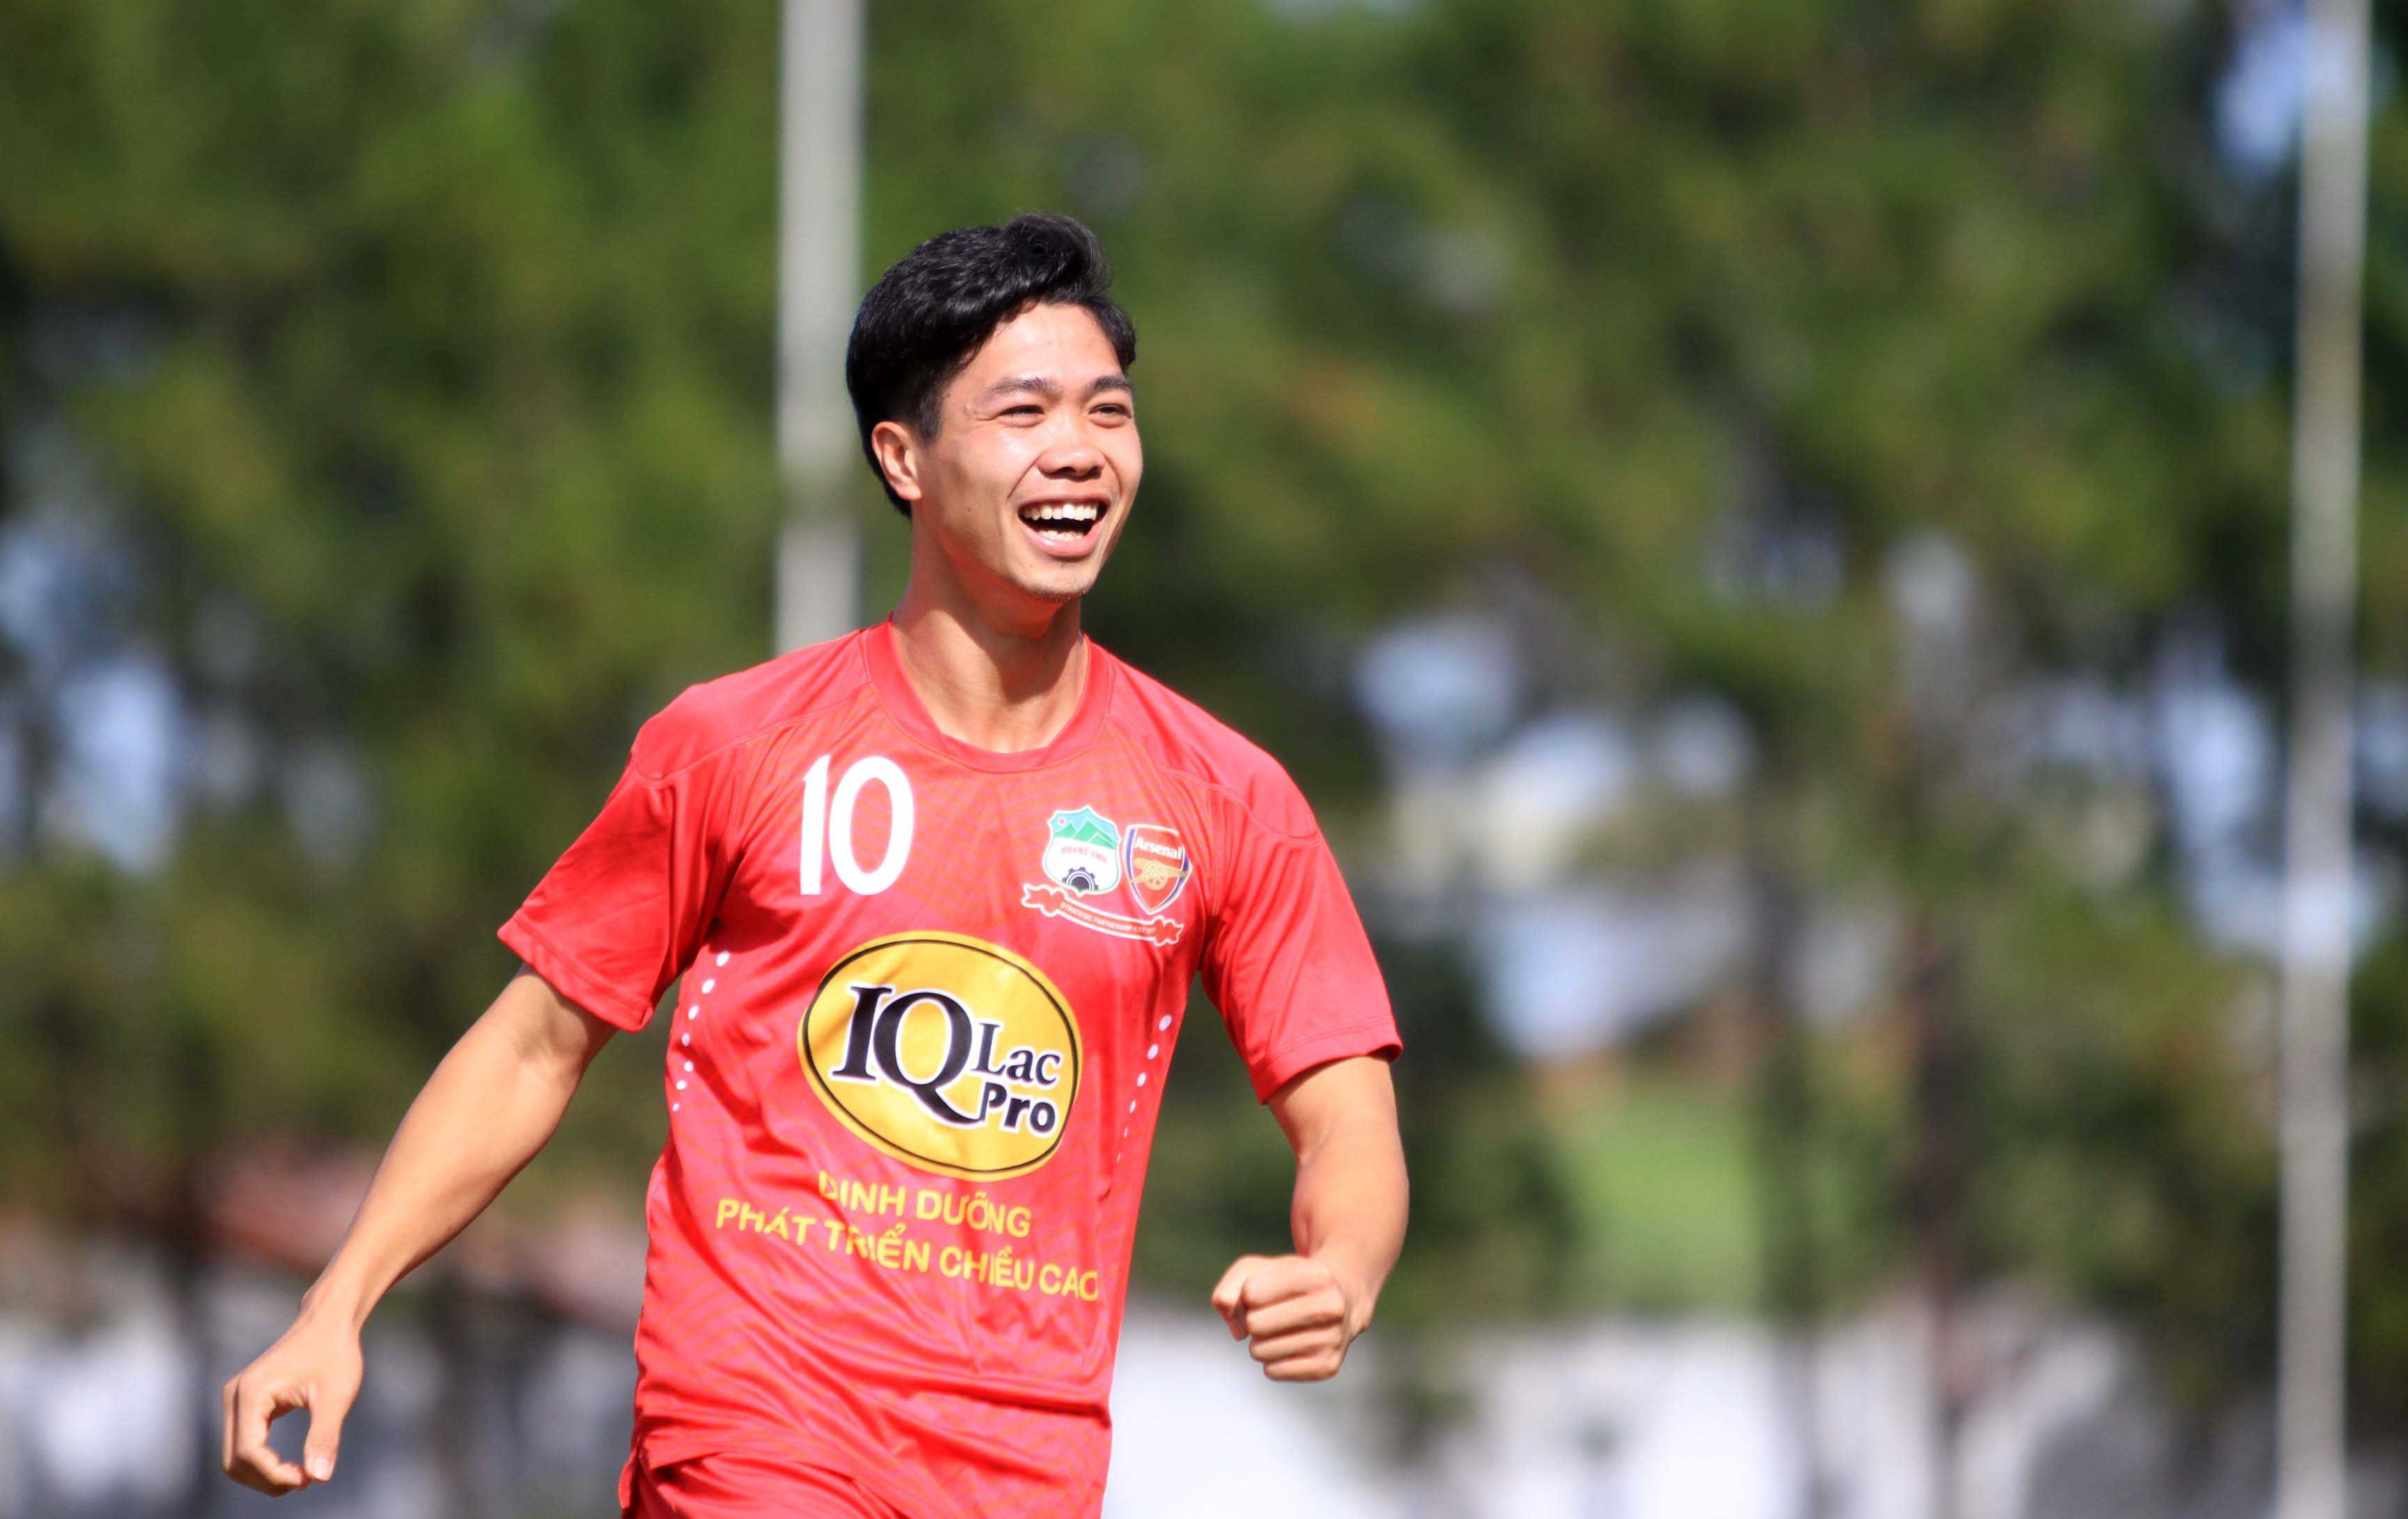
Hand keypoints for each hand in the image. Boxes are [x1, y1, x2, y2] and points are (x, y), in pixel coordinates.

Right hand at [221, 1310, 363, 1494]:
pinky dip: (262, 1460)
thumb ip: (324, 1437)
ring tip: (301, 1476)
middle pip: (234, 1460)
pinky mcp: (245, 1402)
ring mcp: (236, 1398)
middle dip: (266, 1479)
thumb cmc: (335, 1352)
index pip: (248, 1453)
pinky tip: (291, 1464)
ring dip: (263, 1474)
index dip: (275, 1475)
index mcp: (251, 1394)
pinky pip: (243, 1443)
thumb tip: (319, 1477)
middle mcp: (234, 1396)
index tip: (308, 1479)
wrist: (328, 1321)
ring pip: (235, 1456)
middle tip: (305, 1481)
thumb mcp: (336, 1396)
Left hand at [1209, 1253, 1364, 1381]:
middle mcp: (1330, 1307)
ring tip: (1281, 1330)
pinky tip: (1290, 1346)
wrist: (1342, 1302)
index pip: (1251, 1292)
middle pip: (1255, 1324)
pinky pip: (1272, 1371)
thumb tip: (1235, 1328)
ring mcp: (1332, 1340)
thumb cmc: (1290, 1282)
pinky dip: (1271, 1360)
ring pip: (1260, 1351)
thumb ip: (1231, 1285)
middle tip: (1271, 1314)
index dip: (1249, 1293)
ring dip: (1260, 1342)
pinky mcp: (1327, 1367)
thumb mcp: (1261, 1269)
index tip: (1267, 1291)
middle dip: (1252, 1320)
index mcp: (1316, 1276)